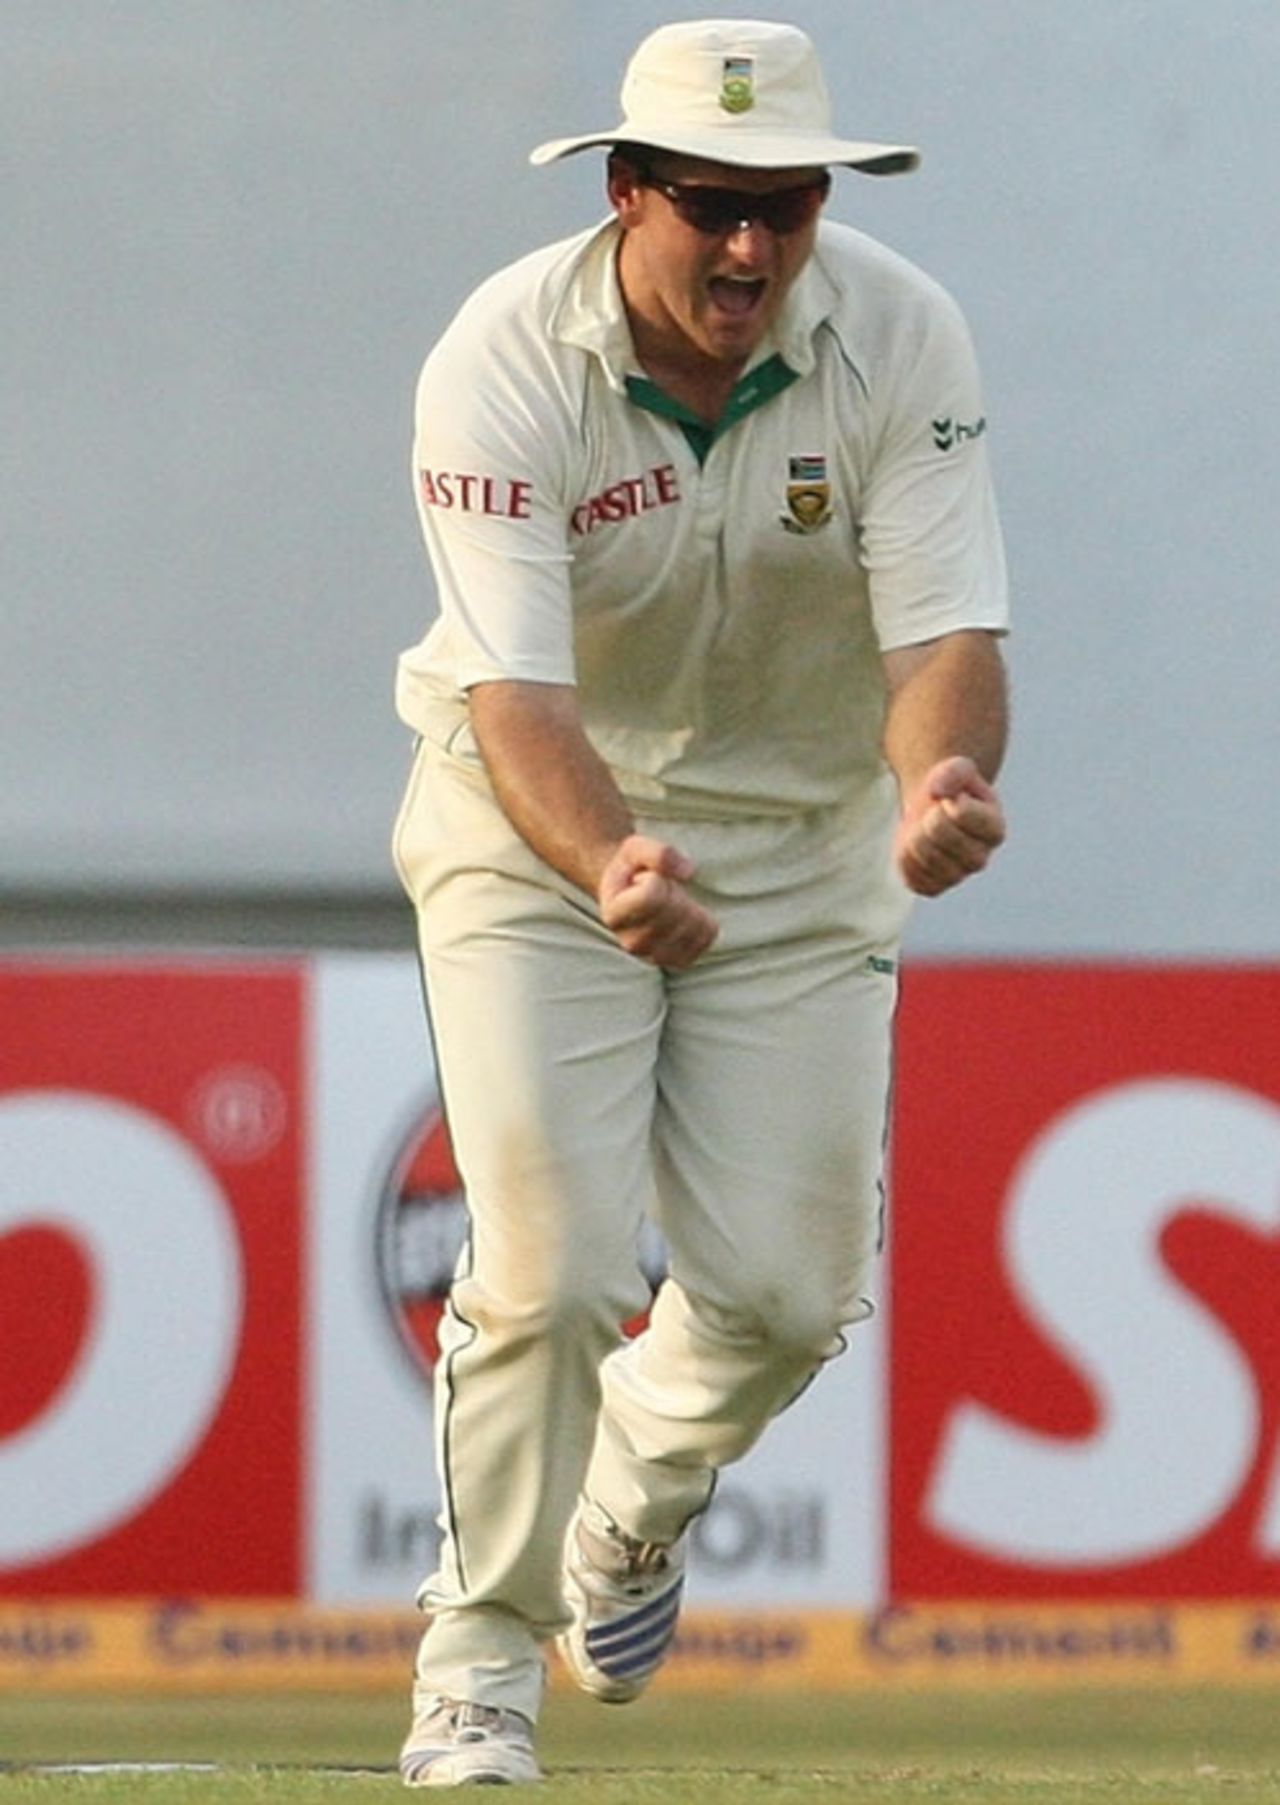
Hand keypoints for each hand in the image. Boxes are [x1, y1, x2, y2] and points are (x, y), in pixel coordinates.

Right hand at [598, 835, 719, 968]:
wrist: (631, 897)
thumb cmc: (633, 869)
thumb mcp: (636, 848)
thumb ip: (659, 853)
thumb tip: (688, 871)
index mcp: (614, 915)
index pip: (651, 896)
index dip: (656, 877)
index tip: (643, 879)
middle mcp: (632, 943)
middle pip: (675, 909)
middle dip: (673, 890)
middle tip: (660, 890)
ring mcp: (656, 957)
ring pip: (694, 924)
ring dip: (688, 904)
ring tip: (669, 904)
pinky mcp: (679, 961)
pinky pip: (707, 936)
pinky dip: (703, 920)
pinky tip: (683, 916)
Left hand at [894, 755, 1005, 896]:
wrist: (933, 811)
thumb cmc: (951, 790)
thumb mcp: (958, 770)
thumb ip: (953, 773)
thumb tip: (936, 792)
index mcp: (994, 829)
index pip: (962, 812)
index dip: (948, 800)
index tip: (951, 800)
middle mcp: (980, 859)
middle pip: (938, 831)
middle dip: (928, 815)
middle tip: (934, 814)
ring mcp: (957, 877)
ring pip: (922, 854)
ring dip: (914, 835)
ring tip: (923, 830)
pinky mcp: (933, 888)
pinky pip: (911, 875)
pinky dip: (905, 856)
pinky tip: (916, 848)